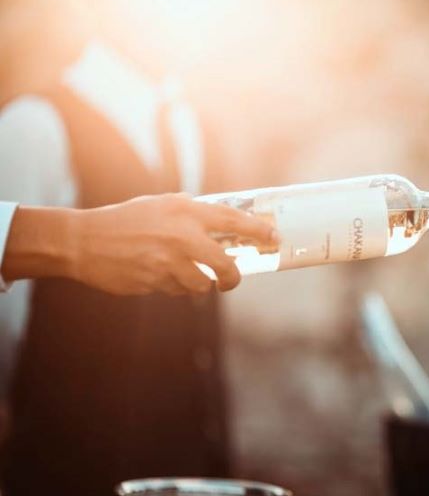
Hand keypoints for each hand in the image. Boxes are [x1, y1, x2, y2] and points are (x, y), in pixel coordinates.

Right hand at [68, 194, 277, 294]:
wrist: (85, 241)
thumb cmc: (127, 220)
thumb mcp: (161, 205)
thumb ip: (192, 212)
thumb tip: (227, 222)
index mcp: (185, 211)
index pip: (234, 221)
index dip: (259, 231)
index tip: (274, 239)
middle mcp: (181, 237)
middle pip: (226, 266)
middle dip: (233, 277)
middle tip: (232, 278)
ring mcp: (168, 263)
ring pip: (202, 285)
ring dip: (199, 283)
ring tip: (183, 272)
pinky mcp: (155, 283)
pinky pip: (177, 291)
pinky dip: (175, 286)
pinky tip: (158, 274)